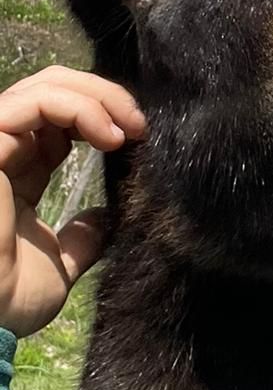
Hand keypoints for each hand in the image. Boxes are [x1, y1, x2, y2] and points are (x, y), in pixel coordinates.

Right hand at [0, 67, 144, 337]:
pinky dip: (79, 106)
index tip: (140, 140)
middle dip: (106, 97)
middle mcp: (2, 152)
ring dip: (99, 97)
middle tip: (141, 125)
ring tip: (130, 129)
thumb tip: (104, 220)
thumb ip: (80, 238)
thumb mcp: (60, 264)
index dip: (102, 117)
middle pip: (53, 90)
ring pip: (46, 86)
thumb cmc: (9, 303)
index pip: (58, 119)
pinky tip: (108, 134)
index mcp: (16, 173)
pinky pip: (33, 102)